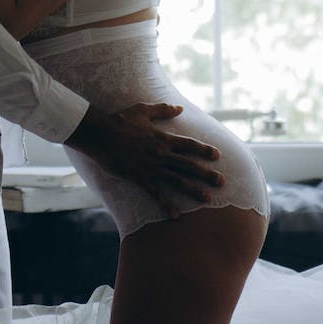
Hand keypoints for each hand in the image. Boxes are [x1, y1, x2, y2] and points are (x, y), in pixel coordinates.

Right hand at [65, 102, 223, 218]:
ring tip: (208, 199)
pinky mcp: (139, 178)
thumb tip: (180, 108)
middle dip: (207, 174)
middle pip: (189, 165)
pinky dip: (166, 204)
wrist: (100, 134)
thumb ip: (162, 110)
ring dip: (194, 190)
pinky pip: (156, 193)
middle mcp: (161, 154)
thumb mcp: (142, 110)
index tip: (217, 156)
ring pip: (178, 180)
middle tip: (222, 182)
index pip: (189, 145)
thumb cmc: (120, 120)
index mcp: (163, 138)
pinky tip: (176, 215)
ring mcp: (151, 167)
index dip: (204, 150)